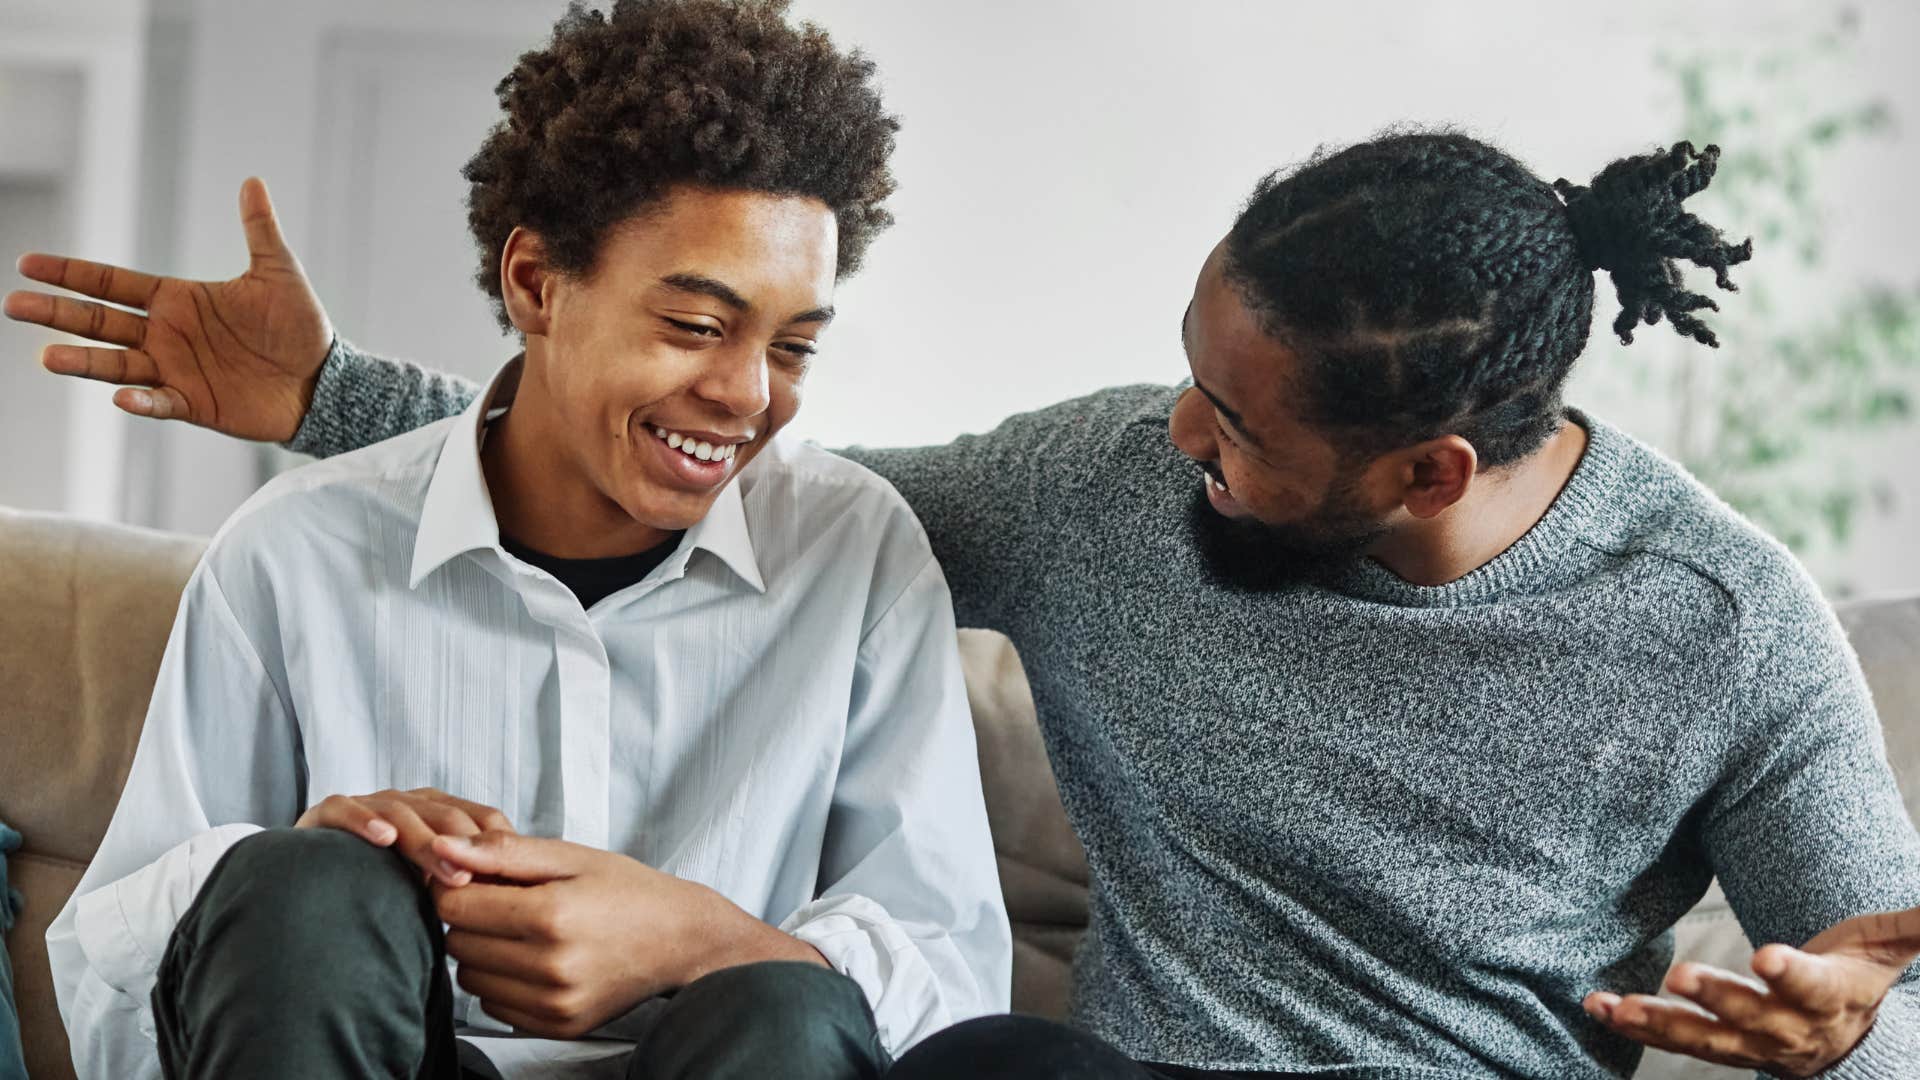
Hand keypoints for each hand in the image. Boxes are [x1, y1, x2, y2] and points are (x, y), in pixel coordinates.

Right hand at [4, 176, 332, 440]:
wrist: (322, 380)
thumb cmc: (299, 325)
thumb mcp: (278, 272)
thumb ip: (259, 229)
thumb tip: (254, 181)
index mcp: (177, 299)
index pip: (113, 283)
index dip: (72, 274)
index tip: (28, 263)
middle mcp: (166, 334)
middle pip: (100, 321)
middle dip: (58, 313)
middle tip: (15, 305)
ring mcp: (176, 370)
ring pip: (116, 364)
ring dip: (83, 361)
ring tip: (46, 356)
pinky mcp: (194, 403)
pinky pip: (159, 402)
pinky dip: (140, 401)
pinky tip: (120, 396)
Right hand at [295, 787, 513, 887]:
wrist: (311, 889)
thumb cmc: (384, 892)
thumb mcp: (433, 892)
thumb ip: (465, 891)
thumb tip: (513, 916)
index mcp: (441, 816)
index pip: (481, 820)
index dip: (496, 847)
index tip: (508, 881)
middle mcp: (409, 804)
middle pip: (446, 816)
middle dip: (465, 847)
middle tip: (475, 881)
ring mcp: (368, 805)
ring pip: (403, 812)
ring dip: (426, 841)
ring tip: (445, 872)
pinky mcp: (326, 814)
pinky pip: (344, 808)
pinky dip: (364, 820)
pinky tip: (383, 838)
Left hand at [431, 831, 825, 1038]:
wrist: (681, 940)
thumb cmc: (628, 891)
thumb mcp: (571, 856)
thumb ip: (503, 852)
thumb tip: (442, 848)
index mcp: (552, 914)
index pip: (454, 906)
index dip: (457, 885)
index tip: (480, 877)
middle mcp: (551, 966)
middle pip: (457, 943)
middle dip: (470, 919)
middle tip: (507, 902)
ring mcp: (554, 1003)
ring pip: (471, 978)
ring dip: (483, 953)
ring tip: (522, 931)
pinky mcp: (557, 1026)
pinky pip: (494, 1007)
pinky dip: (502, 982)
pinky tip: (534, 960)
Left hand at [1585, 906, 1919, 1076]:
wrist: (1840, 1043)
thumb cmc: (1855, 979)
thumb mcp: (1884, 949)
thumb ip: (1911, 924)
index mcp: (1829, 997)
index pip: (1812, 987)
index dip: (1790, 974)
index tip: (1766, 956)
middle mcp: (1786, 1027)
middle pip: (1750, 1016)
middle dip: (1716, 998)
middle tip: (1679, 976)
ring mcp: (1746, 1043)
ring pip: (1702, 1039)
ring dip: (1658, 1024)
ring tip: (1618, 1006)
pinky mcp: (1712, 1046)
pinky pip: (1671, 1040)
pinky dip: (1633, 1025)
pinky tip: (1598, 1006)